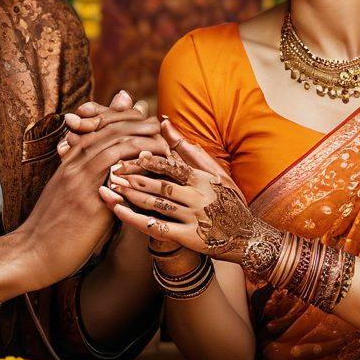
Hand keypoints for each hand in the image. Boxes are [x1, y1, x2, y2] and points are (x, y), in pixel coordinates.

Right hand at [17, 95, 169, 287]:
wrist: (32, 253)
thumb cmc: (51, 227)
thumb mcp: (64, 194)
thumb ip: (82, 176)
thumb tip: (107, 167)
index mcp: (68, 163)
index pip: (97, 127)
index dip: (121, 116)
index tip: (141, 114)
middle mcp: (74, 166)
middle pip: (108, 130)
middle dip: (136, 121)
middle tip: (158, 121)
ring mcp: (81, 182)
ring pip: (114, 145)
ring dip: (142, 137)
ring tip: (162, 138)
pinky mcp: (90, 202)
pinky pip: (116, 173)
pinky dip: (136, 162)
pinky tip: (153, 162)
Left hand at [99, 119, 260, 265]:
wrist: (249, 237)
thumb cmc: (230, 200)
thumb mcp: (216, 173)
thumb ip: (188, 150)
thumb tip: (164, 122)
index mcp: (204, 179)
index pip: (173, 167)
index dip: (150, 161)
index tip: (130, 156)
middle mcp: (199, 197)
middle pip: (161, 185)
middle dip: (134, 178)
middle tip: (112, 171)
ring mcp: (194, 218)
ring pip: (156, 205)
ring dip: (131, 196)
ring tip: (110, 188)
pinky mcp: (189, 238)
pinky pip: (157, 228)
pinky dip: (136, 220)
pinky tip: (119, 212)